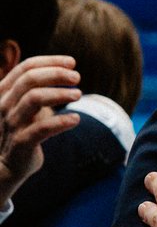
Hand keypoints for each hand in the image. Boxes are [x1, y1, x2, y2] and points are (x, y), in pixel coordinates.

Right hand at [0, 55, 80, 204]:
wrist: (7, 164)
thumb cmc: (22, 128)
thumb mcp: (25, 104)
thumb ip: (37, 88)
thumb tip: (66, 70)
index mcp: (4, 92)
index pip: (25, 67)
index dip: (50, 62)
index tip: (72, 63)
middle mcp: (3, 104)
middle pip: (30, 79)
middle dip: (56, 74)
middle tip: (77, 78)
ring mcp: (11, 123)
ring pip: (34, 99)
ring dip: (59, 94)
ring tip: (78, 95)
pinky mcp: (21, 142)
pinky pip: (42, 128)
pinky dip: (61, 121)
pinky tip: (76, 119)